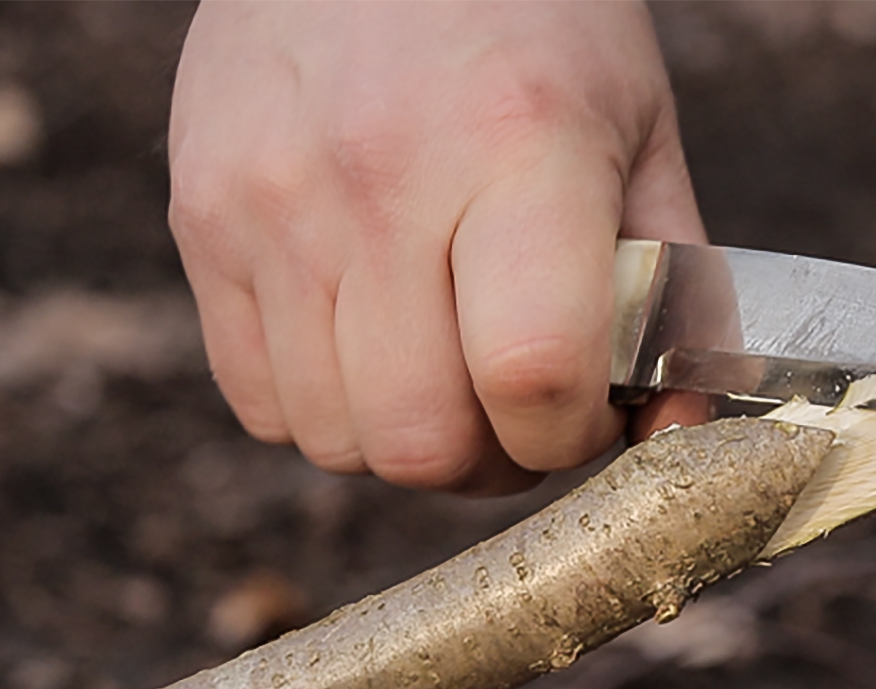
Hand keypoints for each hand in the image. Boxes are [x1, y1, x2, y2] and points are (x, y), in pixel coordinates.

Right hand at [169, 1, 708, 493]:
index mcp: (517, 146)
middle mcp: (379, 180)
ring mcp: (271, 203)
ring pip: (336, 439)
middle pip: (422, 441)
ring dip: (408, 438)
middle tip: (519, 409)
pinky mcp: (201, 217)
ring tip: (446, 366)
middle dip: (492, 458)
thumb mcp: (639, 134)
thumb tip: (672, 435)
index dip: (569, 434)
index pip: (533, 373)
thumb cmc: (532, 25)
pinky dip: (328, 407)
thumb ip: (673, 291)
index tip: (585, 412)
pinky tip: (373, 341)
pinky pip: (259, 400)